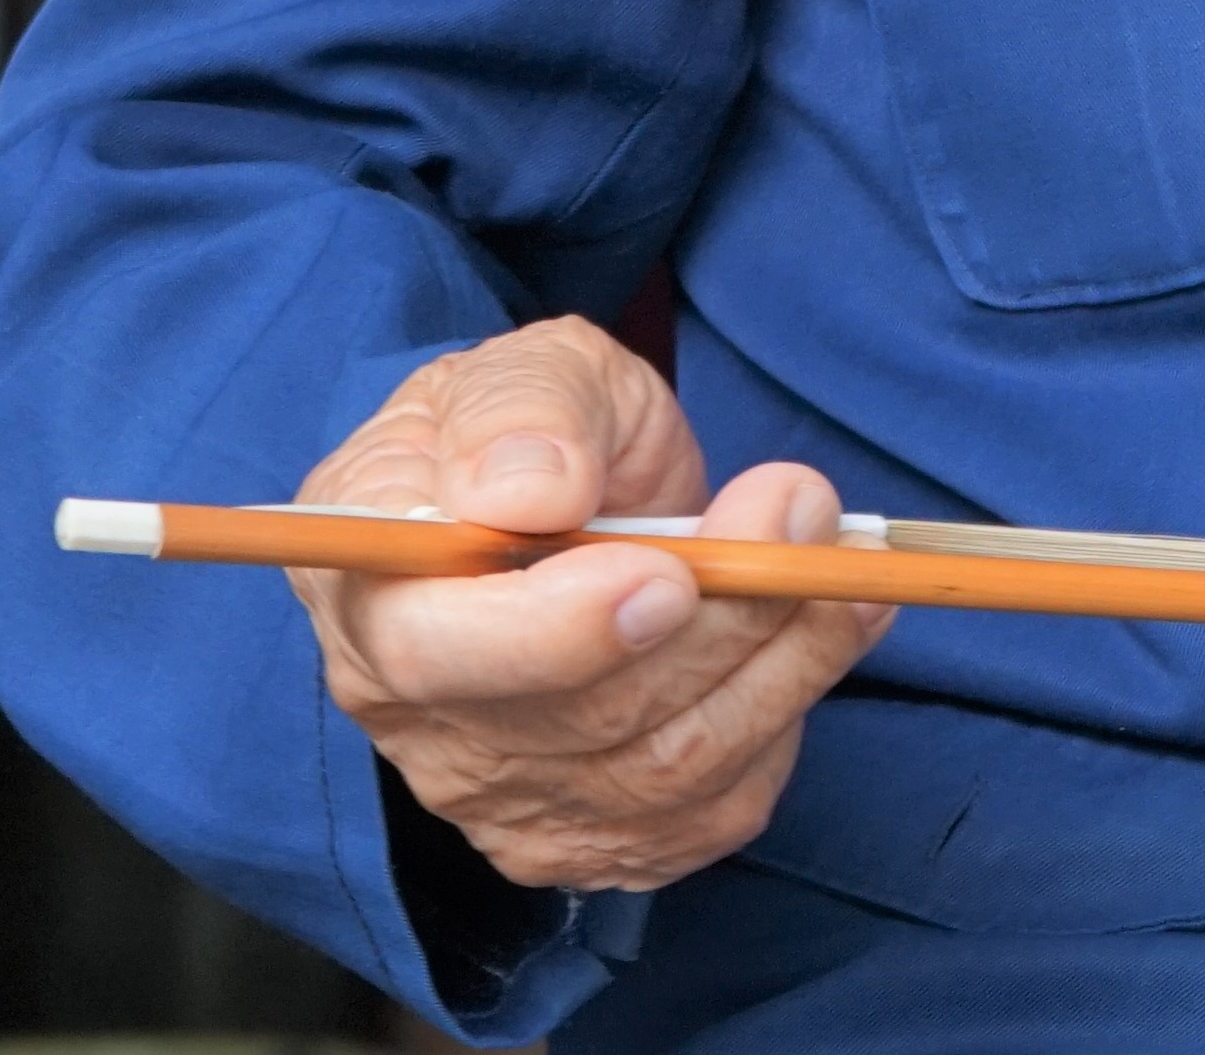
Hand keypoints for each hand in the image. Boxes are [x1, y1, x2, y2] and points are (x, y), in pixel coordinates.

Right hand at [291, 315, 889, 896]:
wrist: (579, 498)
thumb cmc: (540, 430)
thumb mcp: (529, 368)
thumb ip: (524, 412)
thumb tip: (532, 492)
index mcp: (368, 588)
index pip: (431, 653)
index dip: (555, 630)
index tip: (663, 572)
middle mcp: (415, 717)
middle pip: (579, 720)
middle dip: (718, 616)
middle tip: (800, 506)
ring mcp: (502, 794)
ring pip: (664, 769)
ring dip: (781, 655)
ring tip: (836, 549)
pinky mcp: (595, 837)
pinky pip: (714, 806)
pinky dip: (792, 708)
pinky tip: (828, 622)